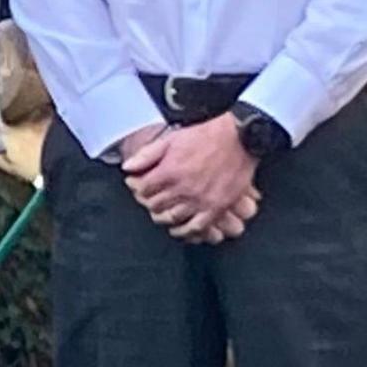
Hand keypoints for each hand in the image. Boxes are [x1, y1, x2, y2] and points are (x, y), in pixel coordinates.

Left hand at [123, 119, 260, 244]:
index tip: (138, 186)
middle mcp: (182, 189)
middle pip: (155, 205)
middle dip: (148, 202)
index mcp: (169, 172)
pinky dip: (185, 231)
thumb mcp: (171, 139)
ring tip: (161, 213)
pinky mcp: (216, 208)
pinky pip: (196, 227)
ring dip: (163, 217)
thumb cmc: (206, 135)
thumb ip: (147, 155)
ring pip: (172, 218)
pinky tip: (180, 229)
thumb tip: (127, 167)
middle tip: (149, 200)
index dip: (137, 188)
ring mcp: (199, 200)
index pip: (143, 189)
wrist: (239, 137)